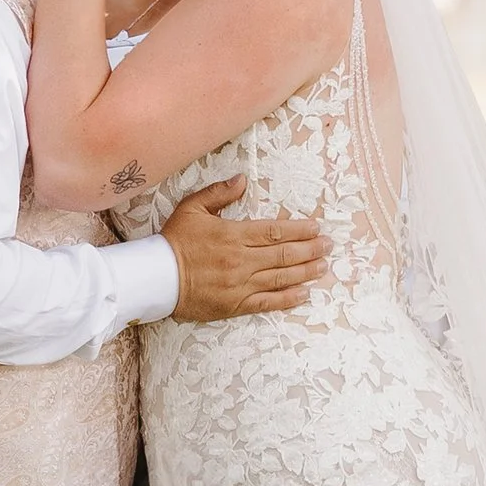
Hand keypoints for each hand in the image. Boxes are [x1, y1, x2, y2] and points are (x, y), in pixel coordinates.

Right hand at [162, 177, 327, 322]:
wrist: (156, 278)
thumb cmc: (173, 242)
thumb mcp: (191, 208)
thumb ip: (219, 193)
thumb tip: (242, 180)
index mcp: (234, 235)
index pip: (275, 231)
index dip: (300, 230)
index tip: (316, 228)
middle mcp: (242, 260)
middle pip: (284, 254)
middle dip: (310, 249)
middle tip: (329, 245)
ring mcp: (240, 284)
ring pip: (281, 277)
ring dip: (306, 272)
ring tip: (323, 267)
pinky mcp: (235, 305)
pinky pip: (267, 302)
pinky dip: (288, 298)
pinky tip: (304, 293)